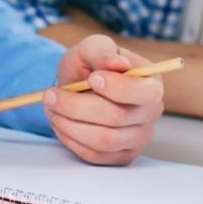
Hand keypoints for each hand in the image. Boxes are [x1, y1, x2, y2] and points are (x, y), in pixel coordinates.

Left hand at [45, 34, 164, 164]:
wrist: (79, 87)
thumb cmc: (90, 66)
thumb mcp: (93, 47)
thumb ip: (103, 51)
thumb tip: (118, 63)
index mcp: (152, 83)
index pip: (144, 92)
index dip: (117, 88)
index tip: (91, 77)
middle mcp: (151, 113)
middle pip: (118, 118)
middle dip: (78, 106)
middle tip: (50, 95)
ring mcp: (139, 138)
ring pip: (104, 140)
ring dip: (70, 124)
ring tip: (51, 108)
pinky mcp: (122, 156)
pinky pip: (95, 155)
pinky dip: (71, 139)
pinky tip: (60, 123)